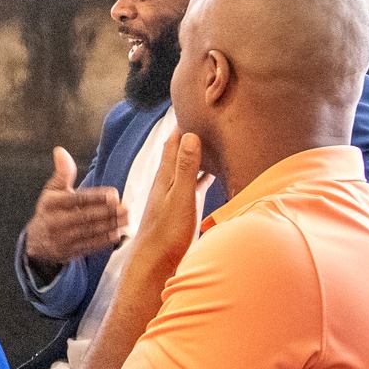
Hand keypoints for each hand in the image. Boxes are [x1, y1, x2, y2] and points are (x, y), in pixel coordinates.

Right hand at [22, 147, 126, 265]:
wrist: (35, 242)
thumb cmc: (50, 210)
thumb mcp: (51, 191)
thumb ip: (62, 172)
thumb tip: (60, 150)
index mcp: (51, 203)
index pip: (76, 199)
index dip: (96, 197)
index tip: (114, 194)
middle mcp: (55, 221)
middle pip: (85, 216)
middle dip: (107, 212)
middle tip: (126, 208)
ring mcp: (62, 238)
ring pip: (89, 231)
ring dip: (109, 225)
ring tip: (126, 219)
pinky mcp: (69, 252)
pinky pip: (88, 246)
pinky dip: (103, 241)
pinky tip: (116, 234)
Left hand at [122, 131, 204, 288]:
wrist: (155, 263)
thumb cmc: (168, 232)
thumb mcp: (180, 197)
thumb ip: (185, 168)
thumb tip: (189, 135)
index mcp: (166, 177)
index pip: (173, 142)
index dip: (182, 124)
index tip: (192, 105)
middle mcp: (168, 183)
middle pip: (180, 153)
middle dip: (191, 135)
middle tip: (206, 118)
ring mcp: (174, 196)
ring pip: (188, 168)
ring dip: (198, 154)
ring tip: (213, 140)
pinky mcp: (181, 210)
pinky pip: (194, 185)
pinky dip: (203, 175)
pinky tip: (211, 174)